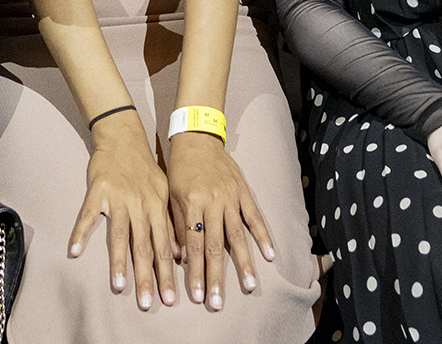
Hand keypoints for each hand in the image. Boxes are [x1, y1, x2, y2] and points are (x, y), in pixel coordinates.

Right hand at [69, 119, 176, 310]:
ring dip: (120, 262)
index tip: (170, 298)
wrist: (124, 138)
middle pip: (145, 246)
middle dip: (147, 277)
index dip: (167, 274)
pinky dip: (80, 233)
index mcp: (158, 208)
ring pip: (120, 235)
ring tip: (119, 286)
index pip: (165, 247)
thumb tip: (179, 254)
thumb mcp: (164, 193)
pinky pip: (87, 215)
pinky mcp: (97, 191)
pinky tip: (75, 251)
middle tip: (149, 303)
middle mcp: (141, 205)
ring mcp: (118, 199)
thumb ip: (169, 223)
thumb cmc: (145, 169)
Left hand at [164, 131, 275, 310]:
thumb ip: (178, 227)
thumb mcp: (171, 196)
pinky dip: (263, 236)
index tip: (196, 295)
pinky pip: (255, 217)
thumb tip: (181, 260)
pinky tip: (270, 255)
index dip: (196, 272)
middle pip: (216, 246)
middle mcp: (213, 203)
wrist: (198, 139)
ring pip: (238, 235)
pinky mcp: (244, 192)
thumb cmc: (179, 170)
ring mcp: (231, 198)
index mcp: (192, 205)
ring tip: (248, 285)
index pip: (194, 245)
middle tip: (217, 302)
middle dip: (216, 276)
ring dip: (244, 263)